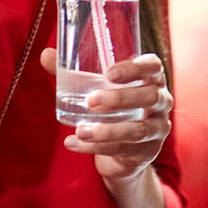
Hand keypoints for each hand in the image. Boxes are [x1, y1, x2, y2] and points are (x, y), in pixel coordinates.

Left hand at [39, 49, 172, 185]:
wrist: (122, 153)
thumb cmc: (112, 109)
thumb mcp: (97, 89)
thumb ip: (74, 74)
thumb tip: (46, 54)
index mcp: (152, 80)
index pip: (154, 67)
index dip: (136, 68)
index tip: (110, 73)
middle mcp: (161, 103)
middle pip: (150, 97)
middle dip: (120, 98)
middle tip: (91, 101)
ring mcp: (157, 130)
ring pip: (138, 130)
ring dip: (106, 130)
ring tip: (80, 130)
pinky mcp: (146, 153)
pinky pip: (122, 150)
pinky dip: (95, 148)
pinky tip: (73, 143)